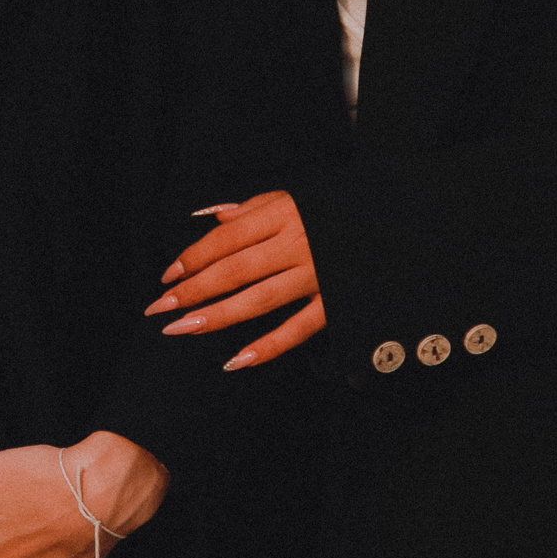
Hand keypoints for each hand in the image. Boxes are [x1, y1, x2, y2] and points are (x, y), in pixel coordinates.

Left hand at [144, 191, 325, 366]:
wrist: (396, 225)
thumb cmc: (332, 211)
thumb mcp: (292, 196)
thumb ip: (248, 209)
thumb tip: (206, 217)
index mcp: (284, 213)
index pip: (228, 237)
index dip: (194, 257)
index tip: (167, 275)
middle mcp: (298, 244)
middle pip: (236, 270)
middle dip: (194, 290)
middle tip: (161, 308)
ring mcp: (318, 275)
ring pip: (259, 300)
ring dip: (218, 317)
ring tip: (184, 328)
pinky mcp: (336, 303)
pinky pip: (298, 330)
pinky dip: (268, 347)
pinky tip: (236, 360)